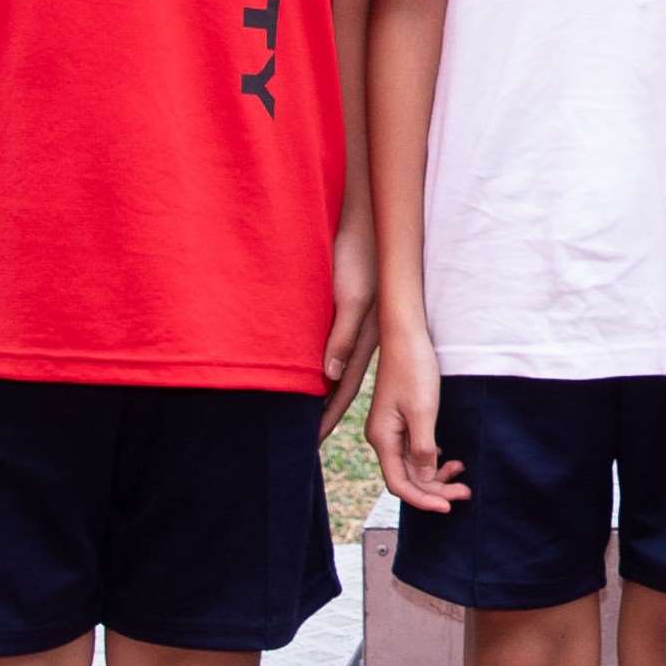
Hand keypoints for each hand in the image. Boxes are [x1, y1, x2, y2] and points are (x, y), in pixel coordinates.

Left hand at [321, 214, 380, 431]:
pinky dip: (317, 364)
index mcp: (363, 339)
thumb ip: (342, 336)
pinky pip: (327, 346)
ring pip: (331, 366)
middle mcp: (357, 337)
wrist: (362, 224)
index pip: (343, 388)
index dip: (327, 415)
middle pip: (338, 383)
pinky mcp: (342, 309)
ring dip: (319, 390)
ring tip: (302, 413)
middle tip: (305, 438)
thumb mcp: (350, 299)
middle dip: (323, 411)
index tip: (312, 441)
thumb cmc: (355, 258)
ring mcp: (351, 324)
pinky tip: (306, 369)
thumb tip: (328, 375)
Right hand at [368, 321, 464, 510]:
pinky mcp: (401, 419)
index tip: (449, 506)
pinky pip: (415, 449)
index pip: (399, 484)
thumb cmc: (413, 368)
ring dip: (436, 474)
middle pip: (407, 477)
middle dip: (436, 489)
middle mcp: (383, 437)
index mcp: (382, 438)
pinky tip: (449, 456)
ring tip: (461, 471)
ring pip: (412, 465)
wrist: (407, 334)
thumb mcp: (423, 411)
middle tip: (465, 491)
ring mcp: (391, 428)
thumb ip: (423, 448)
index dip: (424, 499)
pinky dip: (433, 458)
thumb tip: (425, 479)